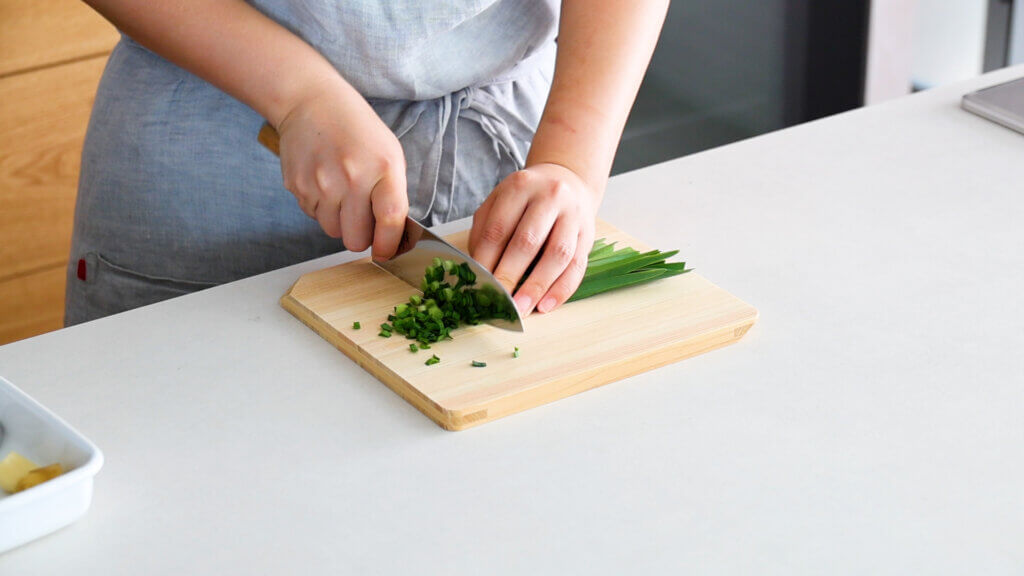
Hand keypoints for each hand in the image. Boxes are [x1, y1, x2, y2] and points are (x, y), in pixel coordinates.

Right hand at [276, 79, 407, 260]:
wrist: (310, 102)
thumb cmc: (356, 129)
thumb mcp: (388, 153)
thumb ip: (393, 194)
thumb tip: (391, 236)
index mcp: (383, 168)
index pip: (390, 220)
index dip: (389, 244)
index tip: (387, 252)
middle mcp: (351, 178)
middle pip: (356, 239)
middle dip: (361, 236)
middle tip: (363, 219)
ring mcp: (321, 183)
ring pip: (333, 231)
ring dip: (340, 221)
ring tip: (342, 193)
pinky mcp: (297, 186)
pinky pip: (313, 216)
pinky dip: (321, 207)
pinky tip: (324, 182)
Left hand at [469, 163, 598, 315]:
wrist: (568, 180)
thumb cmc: (527, 198)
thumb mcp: (499, 201)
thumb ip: (485, 230)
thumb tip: (476, 270)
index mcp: (520, 187)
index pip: (499, 228)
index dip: (487, 260)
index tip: (479, 284)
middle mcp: (550, 197)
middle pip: (528, 241)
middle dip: (511, 276)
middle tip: (499, 301)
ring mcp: (572, 216)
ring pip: (557, 255)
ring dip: (537, 286)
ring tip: (522, 307)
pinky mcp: (588, 234)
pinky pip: (577, 266)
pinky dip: (561, 289)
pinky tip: (546, 305)